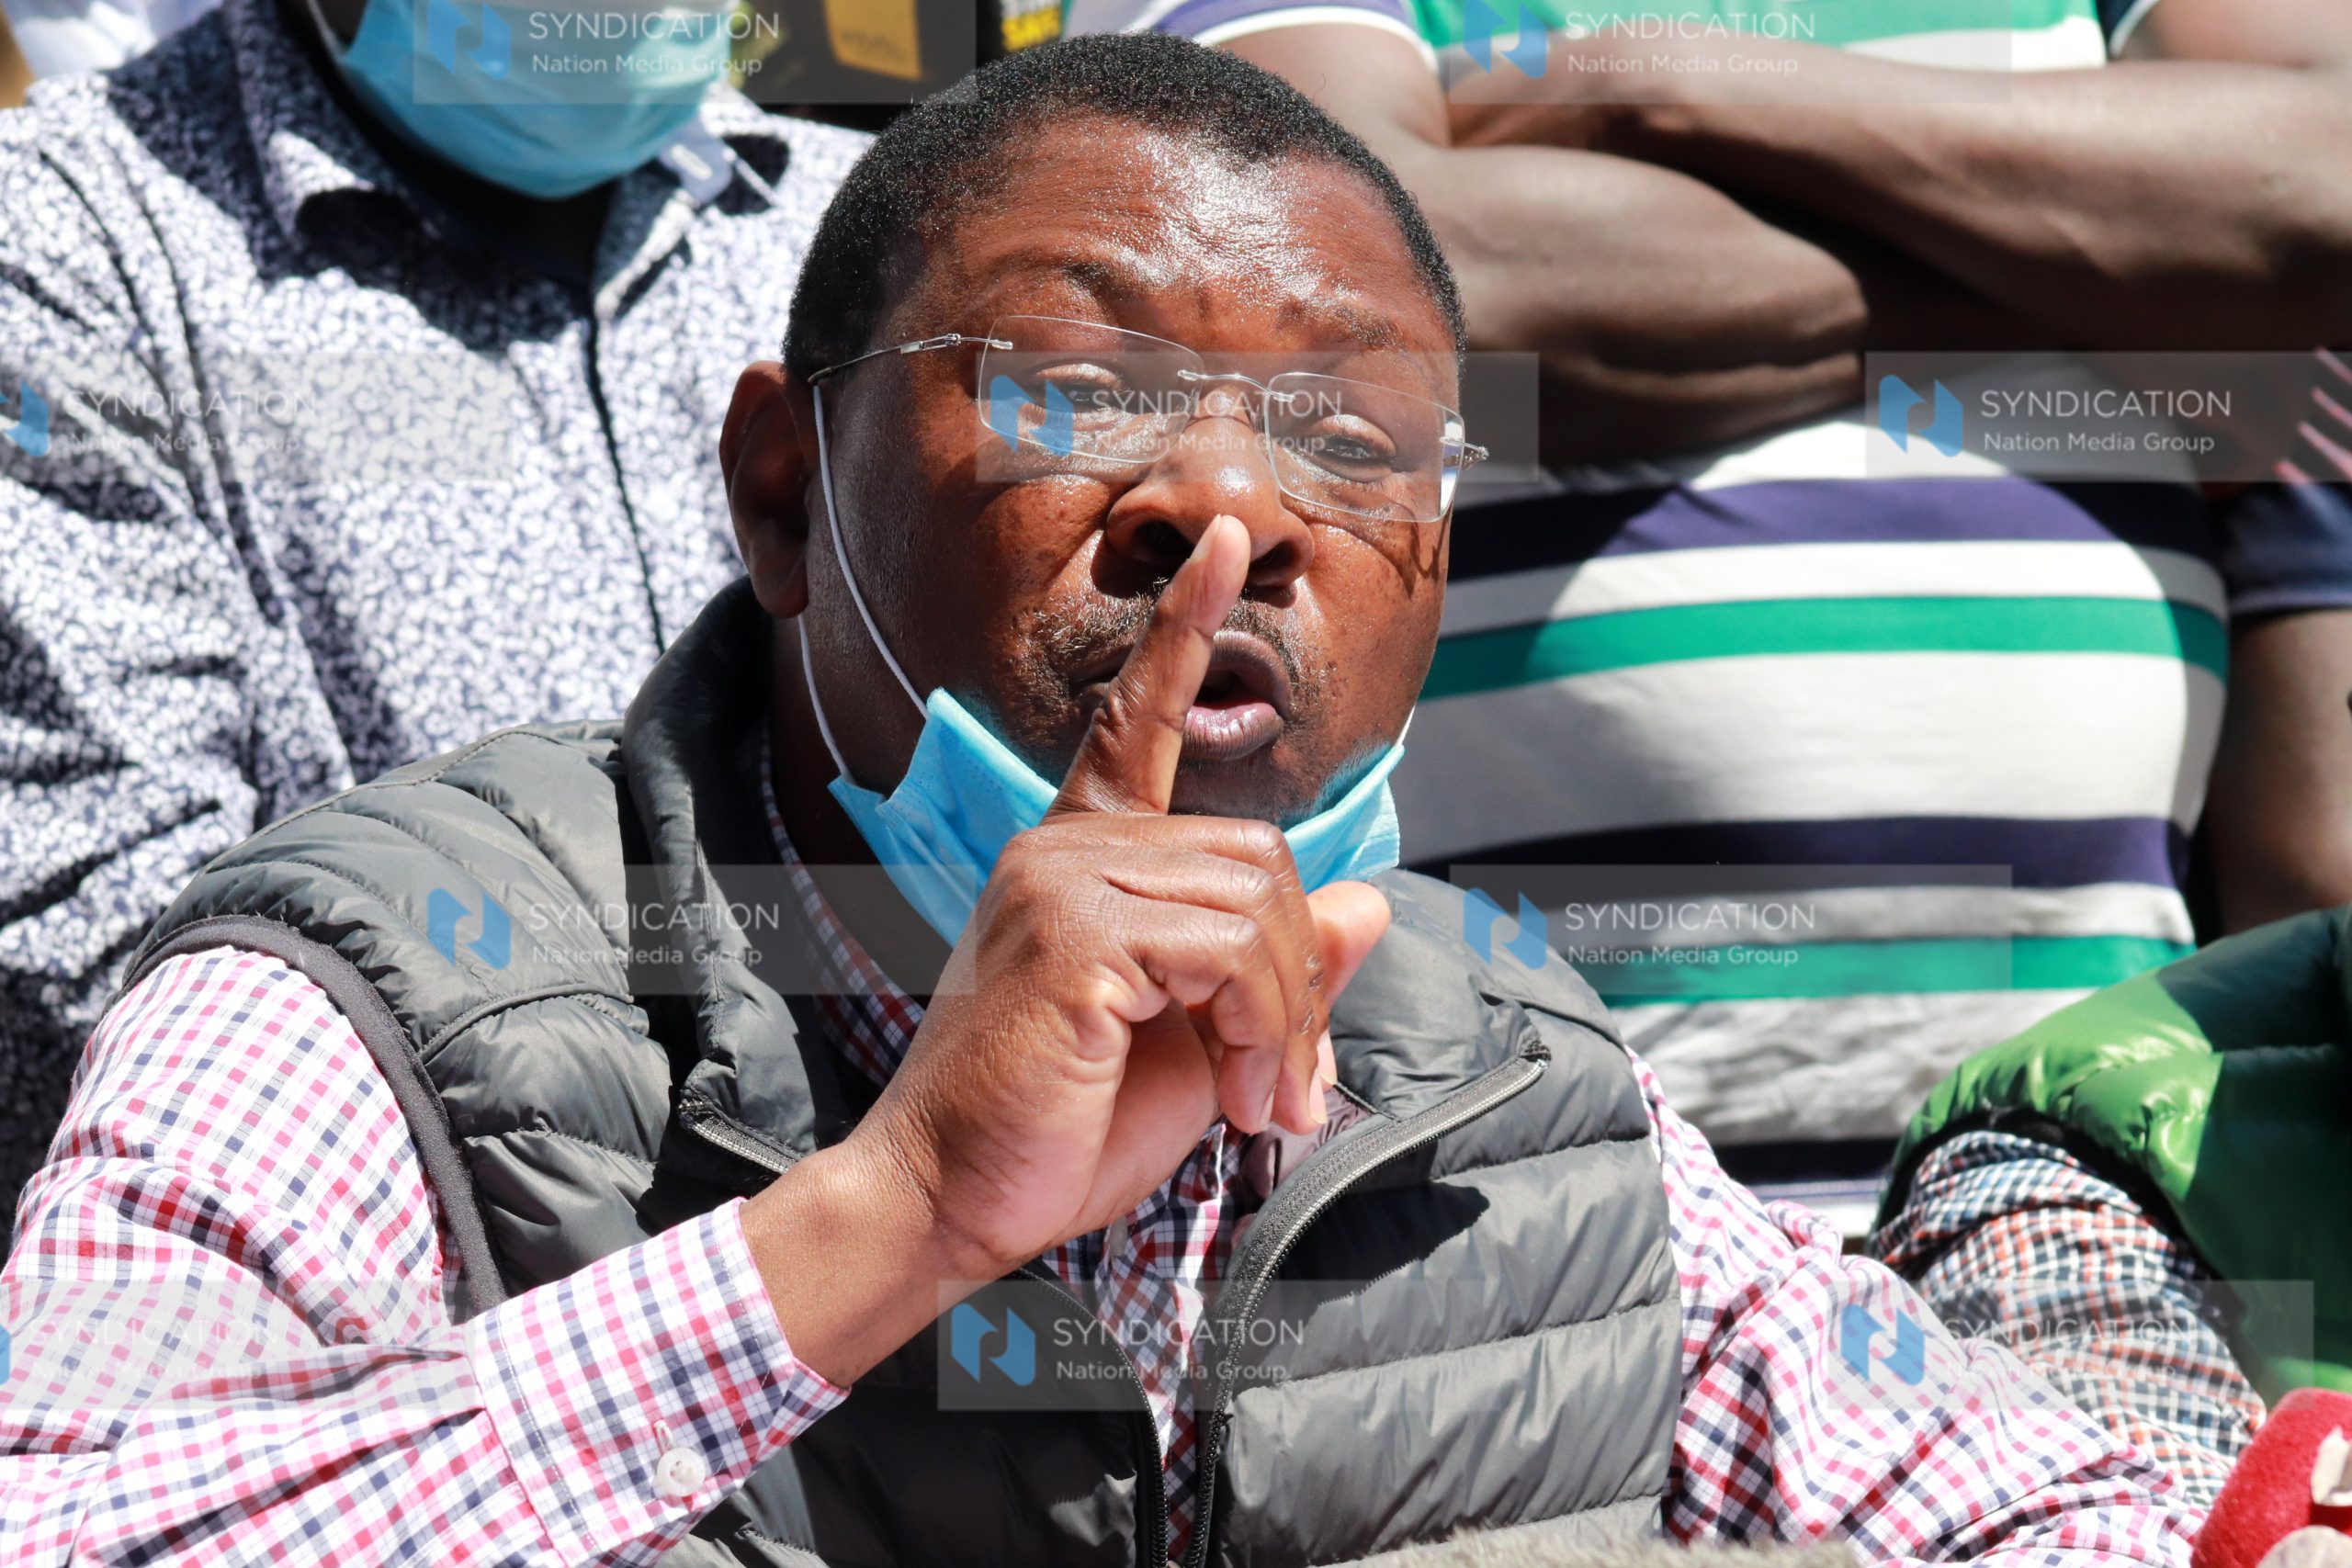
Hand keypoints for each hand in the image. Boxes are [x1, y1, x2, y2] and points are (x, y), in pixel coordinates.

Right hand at [743, 515, 1391, 1384]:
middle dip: (1297, 982)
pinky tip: (1232, 1093)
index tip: (1227, 540)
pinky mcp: (1075, 930)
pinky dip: (1260, 1030)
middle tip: (1281, 1086)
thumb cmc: (1060, 1129)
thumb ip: (1276, 970)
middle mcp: (1066, 845)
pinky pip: (1231, 952)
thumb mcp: (1199, 1043)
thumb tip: (1368, 900)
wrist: (952, 1205)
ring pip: (1259, 905)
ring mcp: (1064, 878)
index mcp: (1081, 854)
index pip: (1138, 719)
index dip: (1186, 628)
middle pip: (1263, 858)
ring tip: (1253, 1101)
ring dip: (1282, 1020)